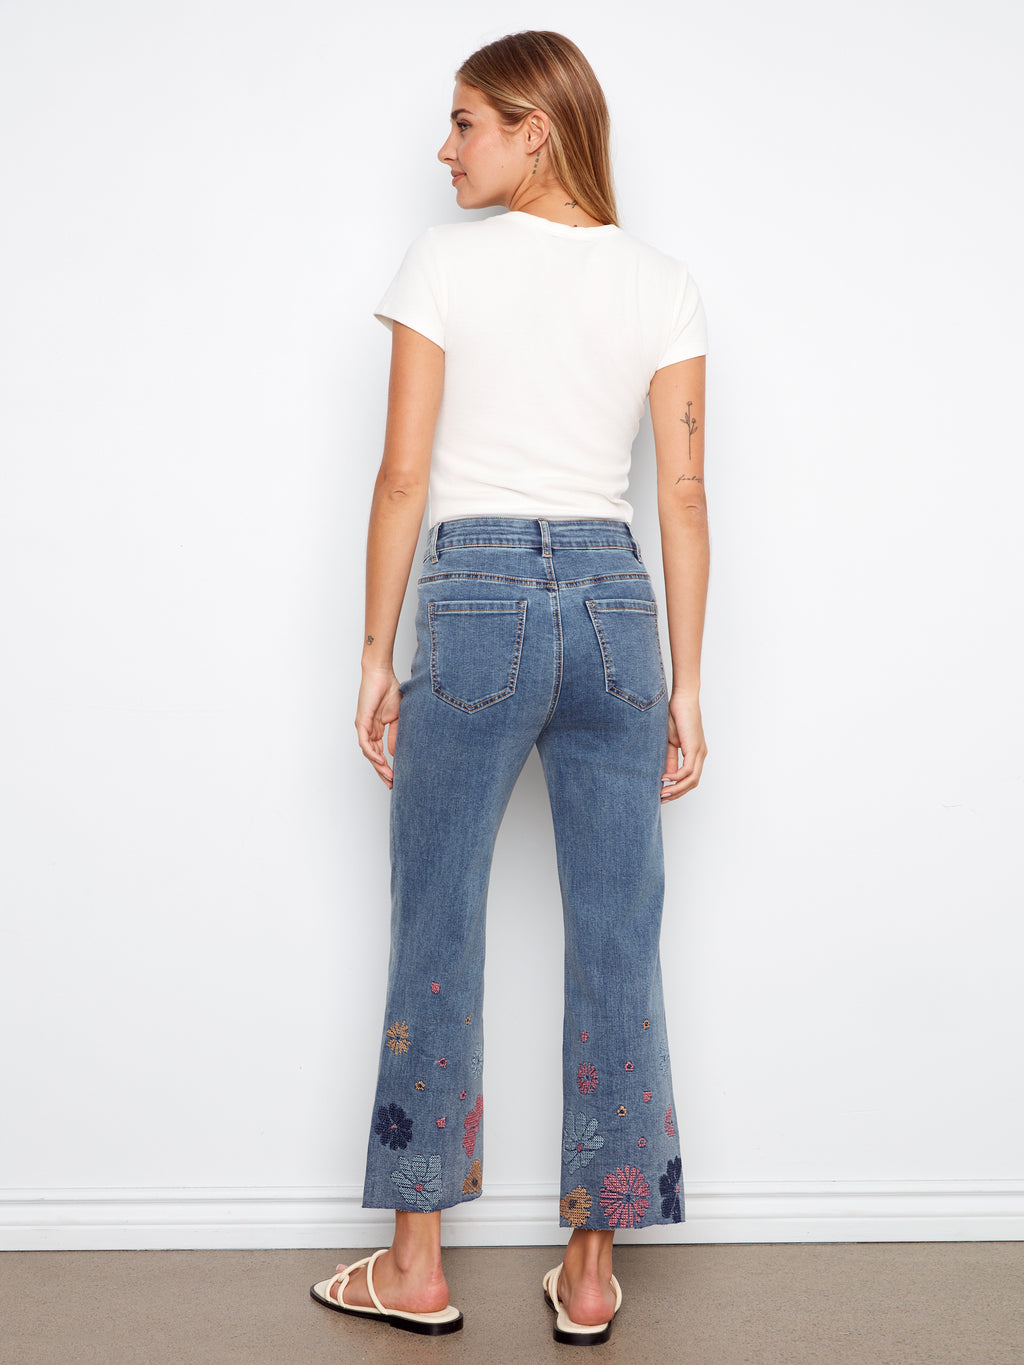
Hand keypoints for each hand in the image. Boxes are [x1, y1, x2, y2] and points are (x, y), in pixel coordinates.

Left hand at [355, 667, 401, 787]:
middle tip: (391, 784)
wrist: (382, 674)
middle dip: (382, 771)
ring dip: (378, 766)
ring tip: (389, 776)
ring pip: (369, 753)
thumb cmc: (389, 690)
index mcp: (376, 730)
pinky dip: (372, 753)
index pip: (379, 753)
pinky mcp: (361, 722)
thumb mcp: (397, 717)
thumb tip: (394, 753)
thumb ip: (395, 735)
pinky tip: (381, 761)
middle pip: (373, 757)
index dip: (387, 766)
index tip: (396, 778)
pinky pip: (365, 743)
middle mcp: (368, 731)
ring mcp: (363, 727)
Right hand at [661, 693, 706, 801]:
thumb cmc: (675, 716)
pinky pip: (688, 770)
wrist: (683, 699)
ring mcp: (700, 752)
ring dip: (677, 789)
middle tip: (662, 799)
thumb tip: (666, 776)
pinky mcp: (695, 748)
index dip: (677, 789)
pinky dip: (676, 777)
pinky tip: (665, 779)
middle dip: (677, 793)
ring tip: (662, 794)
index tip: (662, 794)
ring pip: (692, 779)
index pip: (690, 778)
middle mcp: (701, 755)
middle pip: (692, 783)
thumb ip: (670, 759)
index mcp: (696, 754)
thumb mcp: (670, 742)